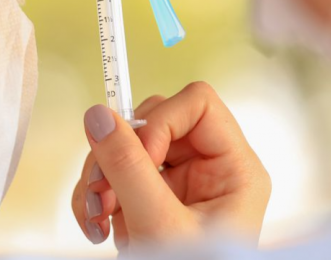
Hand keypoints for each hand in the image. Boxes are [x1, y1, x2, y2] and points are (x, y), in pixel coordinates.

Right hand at [71, 82, 270, 250]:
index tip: (138, 156)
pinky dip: (97, 197)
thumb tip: (97, 116)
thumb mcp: (160, 225)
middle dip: (118, 154)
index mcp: (235, 169)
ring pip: (127, 146)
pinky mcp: (151, 198)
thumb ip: (128, 169)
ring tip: (95, 218)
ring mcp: (178, 183)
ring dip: (99, 178)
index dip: (161, 120)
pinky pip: (115, 173)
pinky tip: (97, 228)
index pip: (198, 103)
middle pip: (154, 121)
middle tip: (101, 191)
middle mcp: (209, 168)